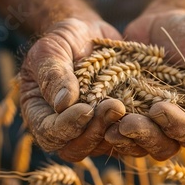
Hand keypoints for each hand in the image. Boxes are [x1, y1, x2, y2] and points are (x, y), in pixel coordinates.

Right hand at [19, 18, 125, 161]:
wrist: (90, 35)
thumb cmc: (64, 40)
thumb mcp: (51, 49)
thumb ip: (53, 75)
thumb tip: (62, 104)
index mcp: (39, 114)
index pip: (49, 134)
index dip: (66, 127)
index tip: (85, 109)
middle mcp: (63, 129)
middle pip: (76, 149)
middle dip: (95, 131)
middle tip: (114, 107)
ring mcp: (91, 130)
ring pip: (102, 147)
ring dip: (116, 132)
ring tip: (127, 107)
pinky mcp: (114, 126)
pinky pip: (125, 138)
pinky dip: (135, 129)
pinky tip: (145, 112)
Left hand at [104, 9, 184, 159]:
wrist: (163, 23)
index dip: (178, 126)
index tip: (159, 108)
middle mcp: (176, 125)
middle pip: (164, 146)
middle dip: (146, 136)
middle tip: (128, 123)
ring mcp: (150, 122)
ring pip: (139, 145)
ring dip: (124, 140)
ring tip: (108, 128)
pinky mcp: (128, 114)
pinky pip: (118, 131)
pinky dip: (107, 128)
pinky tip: (95, 118)